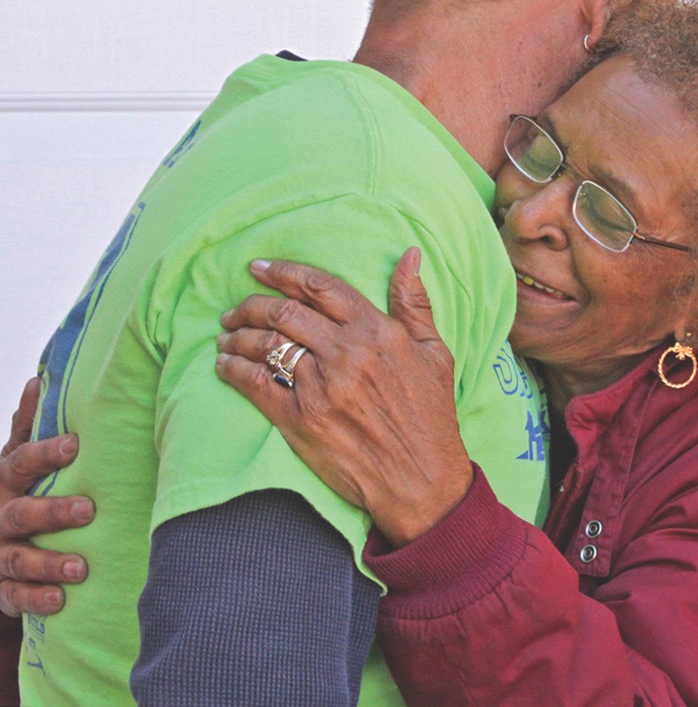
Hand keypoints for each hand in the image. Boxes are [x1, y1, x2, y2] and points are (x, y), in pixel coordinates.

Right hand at [0, 379, 93, 615]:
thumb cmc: (15, 488)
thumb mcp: (15, 457)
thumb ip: (27, 425)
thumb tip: (38, 378)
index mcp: (3, 479)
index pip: (19, 462)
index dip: (45, 453)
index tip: (76, 445)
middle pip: (19, 514)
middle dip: (51, 513)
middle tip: (88, 510)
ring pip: (17, 559)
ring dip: (48, 564)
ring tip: (81, 567)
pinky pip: (13, 596)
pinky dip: (36, 599)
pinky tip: (61, 601)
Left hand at [216, 249, 472, 547]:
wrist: (422, 480)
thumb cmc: (431, 416)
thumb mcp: (435, 352)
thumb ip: (414, 302)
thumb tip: (409, 254)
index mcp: (378, 331)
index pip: (320, 287)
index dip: (283, 272)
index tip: (258, 267)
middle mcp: (347, 353)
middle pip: (284, 312)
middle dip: (250, 304)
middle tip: (233, 309)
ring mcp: (323, 387)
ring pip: (266, 345)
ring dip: (238, 335)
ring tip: (226, 335)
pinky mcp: (302, 420)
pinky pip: (256, 384)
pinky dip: (234, 369)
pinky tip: (225, 365)